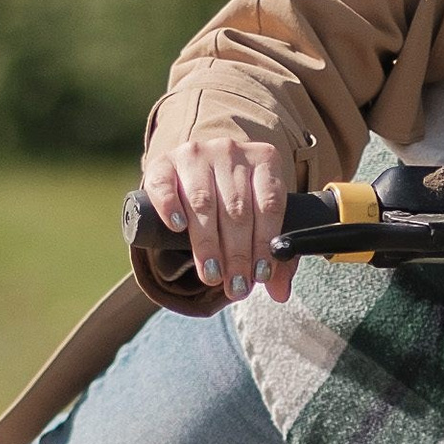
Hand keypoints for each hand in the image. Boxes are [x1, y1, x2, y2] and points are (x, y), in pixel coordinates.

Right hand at [142, 132, 293, 303]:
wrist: (196, 173)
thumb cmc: (234, 201)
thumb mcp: (259, 220)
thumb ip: (272, 253)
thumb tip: (280, 293)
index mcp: (264, 159)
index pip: (270, 204)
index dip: (265, 242)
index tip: (260, 275)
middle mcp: (230, 151)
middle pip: (237, 208)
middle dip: (237, 254)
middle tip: (236, 287)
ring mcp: (194, 154)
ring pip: (203, 202)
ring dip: (208, 244)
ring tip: (213, 275)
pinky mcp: (163, 163)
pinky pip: (164, 184)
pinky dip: (171, 206)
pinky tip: (179, 228)